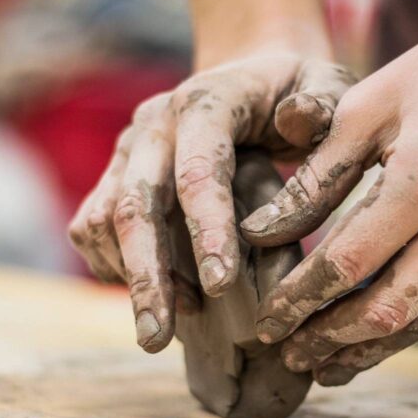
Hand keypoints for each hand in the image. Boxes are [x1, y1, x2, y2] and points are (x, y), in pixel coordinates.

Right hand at [68, 53, 355, 352]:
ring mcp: (129, 152)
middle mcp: (155, 127)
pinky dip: (114, 266)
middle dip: (148, 277)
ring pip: (104, 221)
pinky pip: (94, 226)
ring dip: (130, 278)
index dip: (207, 230)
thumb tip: (295, 122)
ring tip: (164, 328)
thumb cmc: (293, 92)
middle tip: (157, 340)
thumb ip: (321, 105)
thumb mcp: (324, 85)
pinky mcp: (117, 175)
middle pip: (135, 205)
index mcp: (207, 104)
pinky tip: (151, 294)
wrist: (248, 78)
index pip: (199, 171)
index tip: (221, 288)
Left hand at [241, 0, 417, 384]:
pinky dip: (414, 327)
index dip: (298, 301)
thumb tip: (261, 232)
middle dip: (329, 339)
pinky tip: (381, 335)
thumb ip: (315, 178)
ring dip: (371, 349)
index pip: (345, 264)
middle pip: (385, 309)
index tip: (266, 323)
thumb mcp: (369, 108)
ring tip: (328, 366)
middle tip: (290, 355)